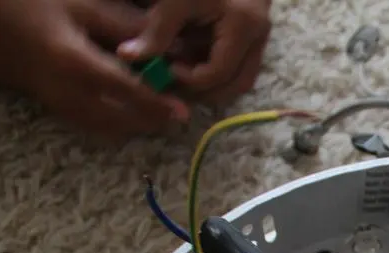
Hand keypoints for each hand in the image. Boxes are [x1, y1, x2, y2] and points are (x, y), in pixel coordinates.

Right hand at [0, 0, 189, 137]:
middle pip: (123, 121)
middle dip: (154, 120)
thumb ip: (123, 26)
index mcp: (74, 62)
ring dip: (140, 125)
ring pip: (112, 130)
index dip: (157, 103)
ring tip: (163, 110)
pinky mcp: (62, 113)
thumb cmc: (34, 8)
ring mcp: (62, 108)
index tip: (183, 111)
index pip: (125, 91)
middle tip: (179, 111)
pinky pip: (100, 128)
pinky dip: (123, 124)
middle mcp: (68, 92)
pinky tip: (138, 110)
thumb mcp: (79, 6)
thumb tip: (167, 43)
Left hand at [117, 0, 271, 105]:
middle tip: (174, 85)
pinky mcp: (256, 33)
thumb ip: (155, 30)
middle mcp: (259, 35)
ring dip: (214, 86)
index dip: (189, 80)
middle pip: (237, 85)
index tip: (165, 69)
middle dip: (204, 92)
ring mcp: (261, 36)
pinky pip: (241, 65)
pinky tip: (195, 62)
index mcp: (242, 25)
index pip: (217, 72)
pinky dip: (219, 71)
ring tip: (183, 77)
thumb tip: (127, 57)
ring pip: (243, 79)